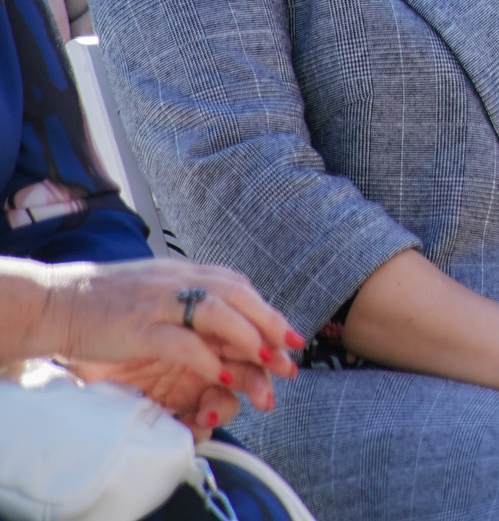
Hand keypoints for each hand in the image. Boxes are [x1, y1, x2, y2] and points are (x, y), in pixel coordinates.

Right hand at [39, 259, 299, 435]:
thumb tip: (224, 314)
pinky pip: (180, 341)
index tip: (291, 336)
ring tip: (268, 360)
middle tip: (293, 352)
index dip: (267, 310)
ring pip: (216, 312)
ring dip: (247, 337)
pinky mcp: (136, 328)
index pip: (238, 285)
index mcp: (183, 272)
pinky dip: (207, 357)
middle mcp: (176, 281)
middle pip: (237, 294)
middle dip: (271, 324)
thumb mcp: (155, 288)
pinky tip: (225, 375)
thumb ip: (187, 295)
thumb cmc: (105, 301)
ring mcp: (157, 302)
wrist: (55, 300)